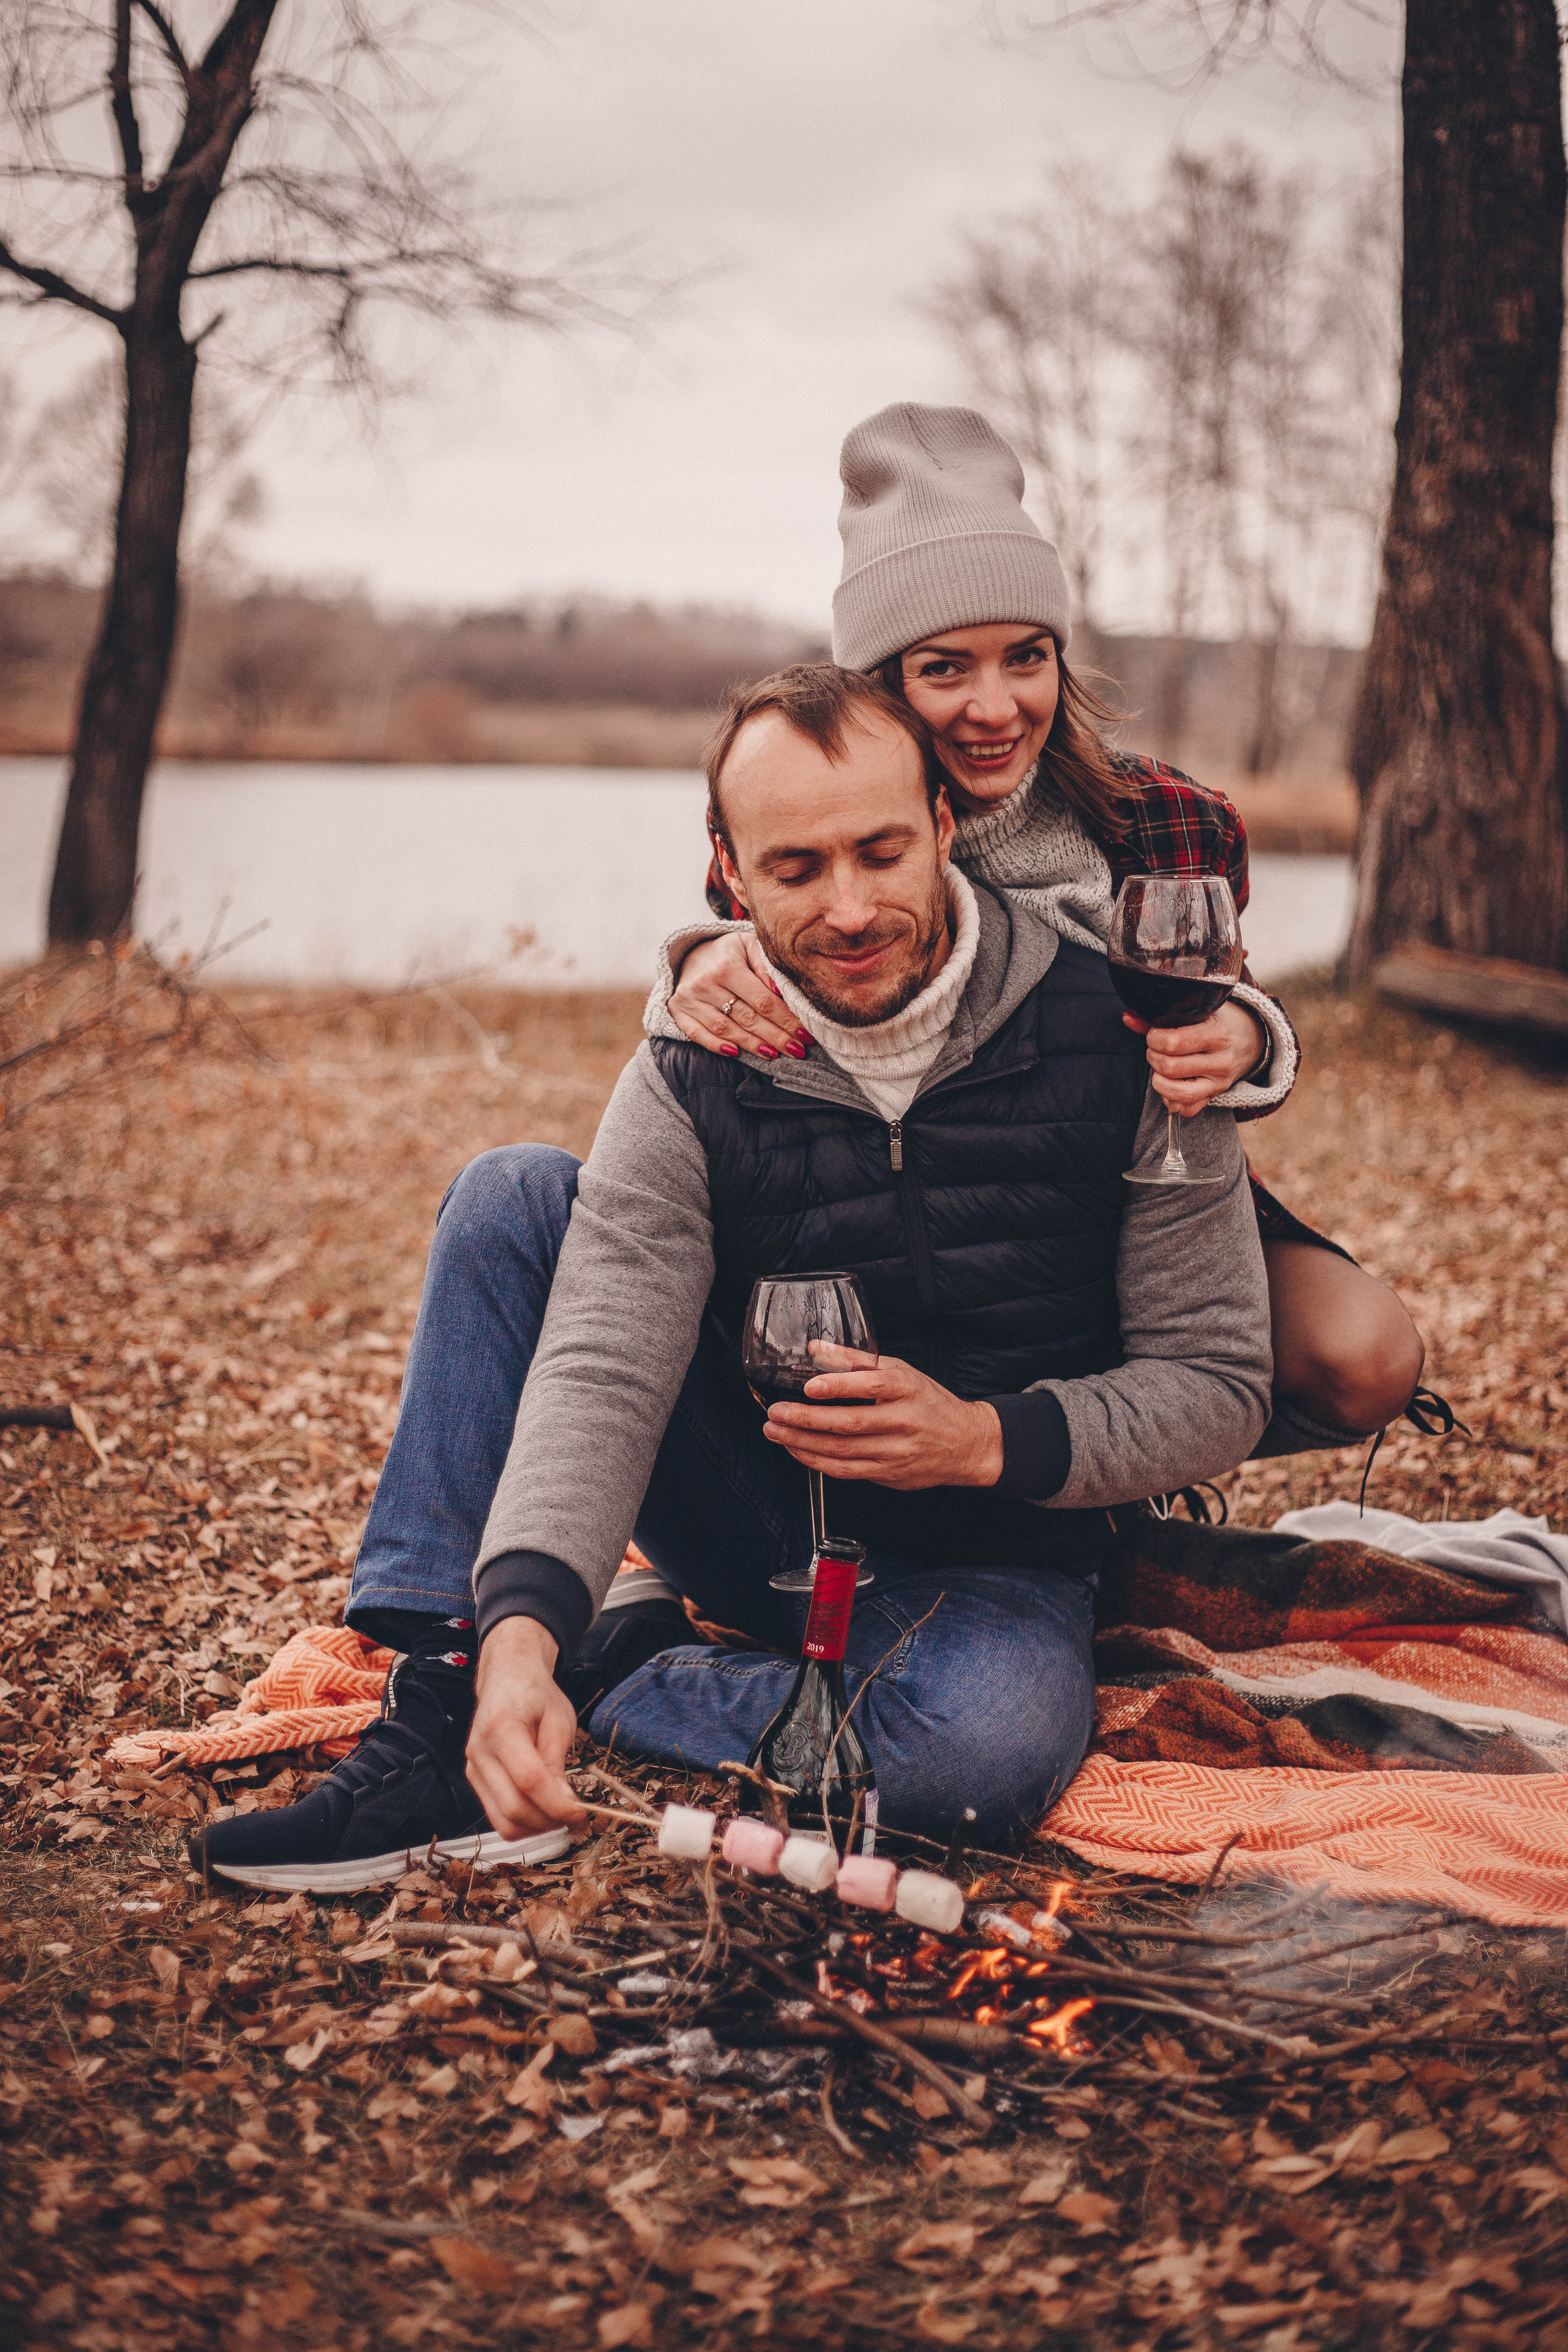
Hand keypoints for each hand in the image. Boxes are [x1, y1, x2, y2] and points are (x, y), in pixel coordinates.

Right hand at [466, 1616, 585, 1838]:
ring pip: (502, 1821)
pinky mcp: (474, 1779)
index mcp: (502, 1727)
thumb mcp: (558, 1719)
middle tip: (574, 1815)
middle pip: (512, 1808)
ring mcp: (473, 1768)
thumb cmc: (536, 1694)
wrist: (507, 1678)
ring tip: (559, 1813)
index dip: (556, 1804)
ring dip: (535, 1828)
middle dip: (548, 1821)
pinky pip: (496, 1816)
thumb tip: (564, 1802)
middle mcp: (480, 1751)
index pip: (529, 1780)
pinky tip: (541, 1808)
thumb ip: (557, 1759)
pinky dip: (522, 1822)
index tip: (580, 1812)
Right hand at [669, 933, 809, 1060]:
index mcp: (727, 966)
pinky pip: (697, 1034)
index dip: (786, 1020)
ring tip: (775, 1054)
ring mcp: (689, 999)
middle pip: (747, 1018)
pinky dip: (716, 1046)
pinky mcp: (678, 1010)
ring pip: (726, 1029)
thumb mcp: (749, 945)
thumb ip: (766, 965)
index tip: (806, 1034)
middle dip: (776, 1037)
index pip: (763, 1001)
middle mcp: (705, 983)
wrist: (691, 951)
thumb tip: (780, 991)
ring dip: (752, 1045)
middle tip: (798, 1050)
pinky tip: (736, 1053)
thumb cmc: (730, 951)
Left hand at [760, 1343, 1002, 1489]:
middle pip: (850, 1423)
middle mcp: (903, 1421)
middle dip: (806, 1419)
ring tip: (776, 1431)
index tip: (809, 1386)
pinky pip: (847, 1471)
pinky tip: (798, 1449)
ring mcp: (896, 1451)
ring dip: (803, 1442)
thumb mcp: (900, 1371)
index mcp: (907, 1388)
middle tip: (775, 1412)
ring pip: (843, 1451)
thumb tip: (815, 1347)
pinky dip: (818, 1461)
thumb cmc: (929, 1402)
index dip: (838, 1386)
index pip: (871, 1385)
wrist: (967, 1444)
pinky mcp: (889, 1474)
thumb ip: (856, 1360)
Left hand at [1123, 999, 1266, 1116]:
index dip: (1154, 1039)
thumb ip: (1161, 1018)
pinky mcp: (1216, 1096)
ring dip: (1159, 1081)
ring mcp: (1220, 1082)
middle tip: (1154, 1050)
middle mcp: (1221, 1060)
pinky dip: (1172, 1100)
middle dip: (1153, 1058)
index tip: (1153, 1035)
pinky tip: (1173, 1083)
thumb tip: (1127, 1018)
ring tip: (1159, 1068)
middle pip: (1171, 1067)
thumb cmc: (1216, 1022)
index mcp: (1217, 1033)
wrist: (1249, 1039)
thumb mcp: (1196, 1013)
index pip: (1174, 1042)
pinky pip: (1187, 1109)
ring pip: (1178, 1093)